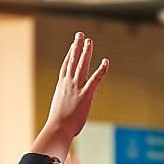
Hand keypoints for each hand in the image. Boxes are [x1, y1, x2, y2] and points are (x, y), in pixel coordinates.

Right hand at [33, 32, 108, 156]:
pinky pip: (95, 79)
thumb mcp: (60, 110)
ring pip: (81, 65)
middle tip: (80, 35)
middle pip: (72, 60)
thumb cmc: (58, 124)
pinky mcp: (86, 94)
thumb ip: (63, 105)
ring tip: (89, 41)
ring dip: (86, 52)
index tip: (73, 45)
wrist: (58, 128)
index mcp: (61, 86)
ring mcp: (77, 87)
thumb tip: (63, 110)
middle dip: (76, 46)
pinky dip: (101, 69)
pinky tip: (106, 61)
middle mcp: (68, 83)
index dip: (70, 54)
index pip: (66, 66)